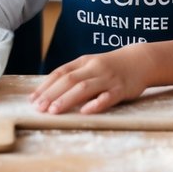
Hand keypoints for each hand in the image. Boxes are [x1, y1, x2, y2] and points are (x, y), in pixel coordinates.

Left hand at [30, 50, 148, 114]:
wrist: (140, 60)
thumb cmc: (110, 66)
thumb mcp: (90, 65)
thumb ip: (74, 76)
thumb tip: (49, 92)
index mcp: (84, 62)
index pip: (60, 72)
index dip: (45, 86)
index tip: (32, 99)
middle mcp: (94, 68)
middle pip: (69, 80)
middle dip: (52, 94)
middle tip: (39, 107)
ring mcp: (108, 78)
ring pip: (85, 87)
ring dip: (67, 99)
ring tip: (54, 111)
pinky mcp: (122, 89)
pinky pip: (108, 96)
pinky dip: (96, 103)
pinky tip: (85, 111)